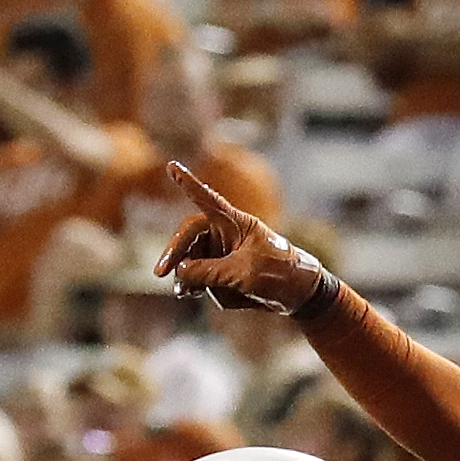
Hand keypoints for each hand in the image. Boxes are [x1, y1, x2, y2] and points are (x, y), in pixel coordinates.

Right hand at [155, 162, 331, 314]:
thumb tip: (180, 271)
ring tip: (184, 292)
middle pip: (189, 236)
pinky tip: (191, 294)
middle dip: (175, 253)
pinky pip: (201, 277)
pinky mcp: (221, 270)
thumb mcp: (244, 274)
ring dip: (186, 275)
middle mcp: (224, 233)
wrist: (299, 295)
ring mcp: (221, 252)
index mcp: (235, 222)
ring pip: (192, 260)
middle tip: (160, 272)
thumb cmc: (279, 275)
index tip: (172, 165)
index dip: (189, 184)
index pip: (207, 200)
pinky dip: (198, 286)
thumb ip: (210, 272)